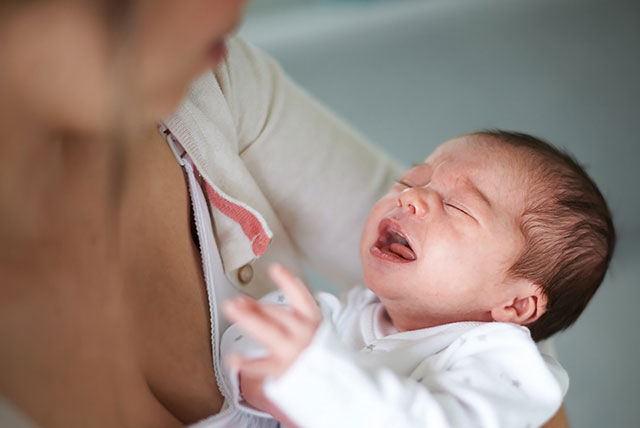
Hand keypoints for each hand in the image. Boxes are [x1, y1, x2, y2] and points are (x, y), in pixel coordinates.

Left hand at [223, 262, 321, 380]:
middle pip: (277, 314)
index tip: (275, 268)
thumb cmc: (322, 362)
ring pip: (269, 331)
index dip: (288, 281)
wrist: (341, 392)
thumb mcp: (314, 337)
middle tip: (236, 301)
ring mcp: (294, 352)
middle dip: (255, 306)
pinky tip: (233, 359)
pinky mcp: (286, 371)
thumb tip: (252, 309)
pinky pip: (262, 366)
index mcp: (315, 324)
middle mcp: (305, 335)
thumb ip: (288, 322)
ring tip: (231, 309)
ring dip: (248, 318)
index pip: (302, 297)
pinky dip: (246, 363)